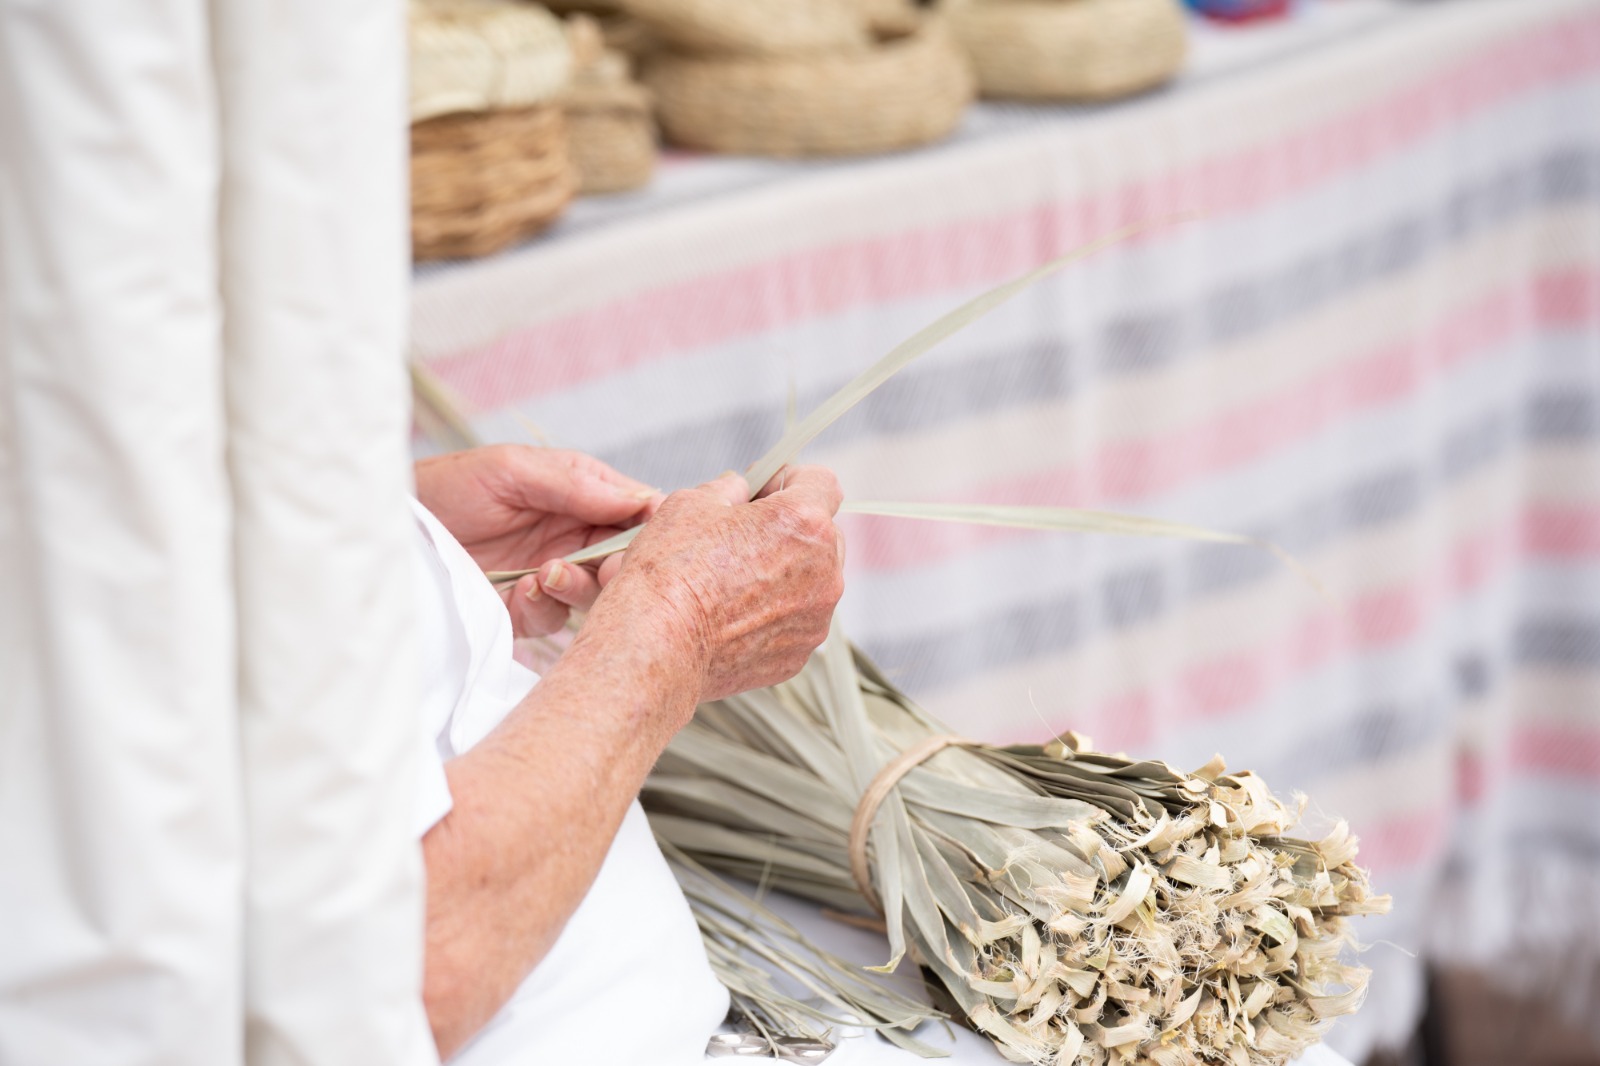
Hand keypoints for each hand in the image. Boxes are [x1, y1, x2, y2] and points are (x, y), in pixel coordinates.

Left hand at [414, 445, 661, 636]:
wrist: (390, 532)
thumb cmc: (445, 488)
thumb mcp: (510, 469)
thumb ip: (575, 482)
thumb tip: (641, 497)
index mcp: (577, 497)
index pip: (635, 513)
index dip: (648, 528)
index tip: (646, 538)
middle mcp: (569, 538)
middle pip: (623, 560)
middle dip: (620, 566)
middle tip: (608, 567)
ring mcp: (548, 577)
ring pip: (595, 594)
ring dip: (579, 587)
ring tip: (548, 572)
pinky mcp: (523, 613)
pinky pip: (555, 621)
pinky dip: (545, 607)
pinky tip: (523, 591)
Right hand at [592, 465, 845, 703]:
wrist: (658, 644)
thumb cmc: (672, 573)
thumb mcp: (693, 503)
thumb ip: (730, 489)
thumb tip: (739, 492)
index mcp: (803, 523)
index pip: (821, 483)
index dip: (790, 479)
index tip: (766, 489)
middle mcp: (824, 571)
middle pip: (823, 534)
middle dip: (790, 529)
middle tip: (744, 535)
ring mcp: (815, 618)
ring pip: (811, 582)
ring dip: (784, 574)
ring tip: (733, 582)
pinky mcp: (799, 654)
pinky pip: (796, 622)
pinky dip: (773, 614)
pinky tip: (732, 615)